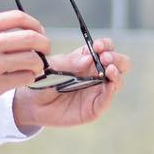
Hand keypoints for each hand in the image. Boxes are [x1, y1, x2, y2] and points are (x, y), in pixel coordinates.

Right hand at [0, 10, 50, 111]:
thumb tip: (21, 31)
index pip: (20, 18)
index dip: (36, 25)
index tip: (39, 32)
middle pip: (32, 37)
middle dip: (44, 44)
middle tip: (44, 50)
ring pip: (32, 59)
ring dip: (39, 64)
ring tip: (34, 67)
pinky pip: (24, 78)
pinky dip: (29, 77)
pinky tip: (24, 77)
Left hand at [12, 37, 130, 131]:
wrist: (33, 103)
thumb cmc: (44, 80)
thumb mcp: (54, 66)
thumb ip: (70, 62)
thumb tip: (89, 58)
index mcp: (88, 59)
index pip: (106, 48)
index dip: (105, 45)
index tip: (98, 46)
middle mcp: (97, 74)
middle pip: (119, 63)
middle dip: (117, 58)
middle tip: (105, 58)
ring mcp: (97, 91)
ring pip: (117, 80)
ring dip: (116, 73)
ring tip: (108, 70)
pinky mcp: (94, 107)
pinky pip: (107, 99)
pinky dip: (111, 91)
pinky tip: (109, 85)